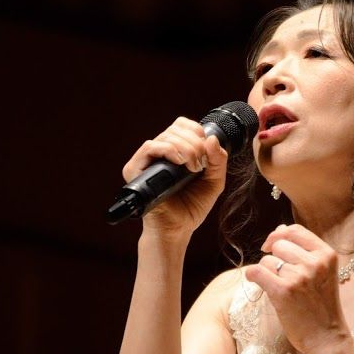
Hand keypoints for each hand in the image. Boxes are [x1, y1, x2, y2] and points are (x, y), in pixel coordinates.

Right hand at [121, 117, 228, 236]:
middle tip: (201, 164)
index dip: (196, 130)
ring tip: (193, 168)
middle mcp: (159, 153)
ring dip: (186, 148)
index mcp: (175, 151)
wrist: (178, 228)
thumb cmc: (192, 206)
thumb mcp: (213, 181)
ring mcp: (146, 160)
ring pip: (165, 136)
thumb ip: (218, 160)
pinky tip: (181, 163)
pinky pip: (150, 147)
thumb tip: (212, 138)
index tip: (206, 148)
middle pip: (176, 128)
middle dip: (195, 143)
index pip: (182, 125)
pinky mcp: (135, 169)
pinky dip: (169, 150)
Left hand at [245, 224, 348, 353]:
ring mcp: (299, 276)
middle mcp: (315, 262)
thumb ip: (304, 250)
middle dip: (275, 258)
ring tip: (279, 287)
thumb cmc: (322, 306)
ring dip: (268, 272)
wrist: (326, 337)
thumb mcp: (323, 273)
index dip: (279, 235)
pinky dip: (253, 277)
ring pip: (267, 260)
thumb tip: (279, 229)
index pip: (295, 230)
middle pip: (279, 245)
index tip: (272, 246)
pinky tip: (258, 283)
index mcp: (327, 254)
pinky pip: (257, 272)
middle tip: (281, 276)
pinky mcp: (283, 291)